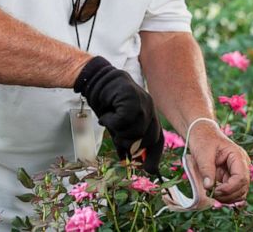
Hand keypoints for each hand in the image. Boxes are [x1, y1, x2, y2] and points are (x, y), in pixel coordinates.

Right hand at [73, 56, 163, 174]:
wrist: (95, 80)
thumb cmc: (106, 102)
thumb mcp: (117, 126)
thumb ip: (123, 140)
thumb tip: (128, 160)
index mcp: (149, 115)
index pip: (158, 139)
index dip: (154, 156)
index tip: (150, 171)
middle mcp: (150, 108)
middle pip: (148, 138)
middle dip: (131, 145)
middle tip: (117, 140)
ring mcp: (143, 101)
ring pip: (135, 131)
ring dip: (118, 131)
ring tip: (108, 121)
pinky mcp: (132, 97)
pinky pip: (123, 120)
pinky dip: (111, 121)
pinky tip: (105, 115)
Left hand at [188, 123, 250, 203]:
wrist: (202, 133)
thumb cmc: (203, 139)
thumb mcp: (202, 153)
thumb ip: (206, 170)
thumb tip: (208, 187)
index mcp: (238, 156)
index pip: (241, 178)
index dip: (229, 188)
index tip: (214, 191)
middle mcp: (242, 165)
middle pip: (242, 187)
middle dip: (227, 195)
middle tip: (211, 193)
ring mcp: (238, 171)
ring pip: (240, 192)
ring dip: (227, 197)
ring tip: (211, 192)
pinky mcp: (231, 177)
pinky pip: (233, 191)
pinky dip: (225, 196)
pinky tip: (214, 192)